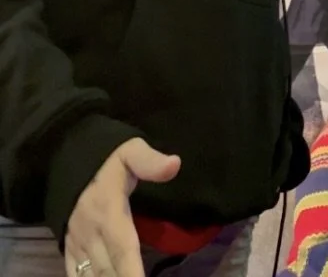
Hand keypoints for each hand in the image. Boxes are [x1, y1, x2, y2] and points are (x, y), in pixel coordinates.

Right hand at [64, 138, 180, 276]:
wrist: (66, 157)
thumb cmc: (106, 158)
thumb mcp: (130, 151)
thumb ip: (150, 161)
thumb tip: (174, 165)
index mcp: (109, 210)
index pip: (122, 247)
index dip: (131, 271)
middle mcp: (91, 232)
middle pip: (108, 270)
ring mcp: (78, 243)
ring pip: (92, 276)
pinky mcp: (69, 248)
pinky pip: (74, 275)